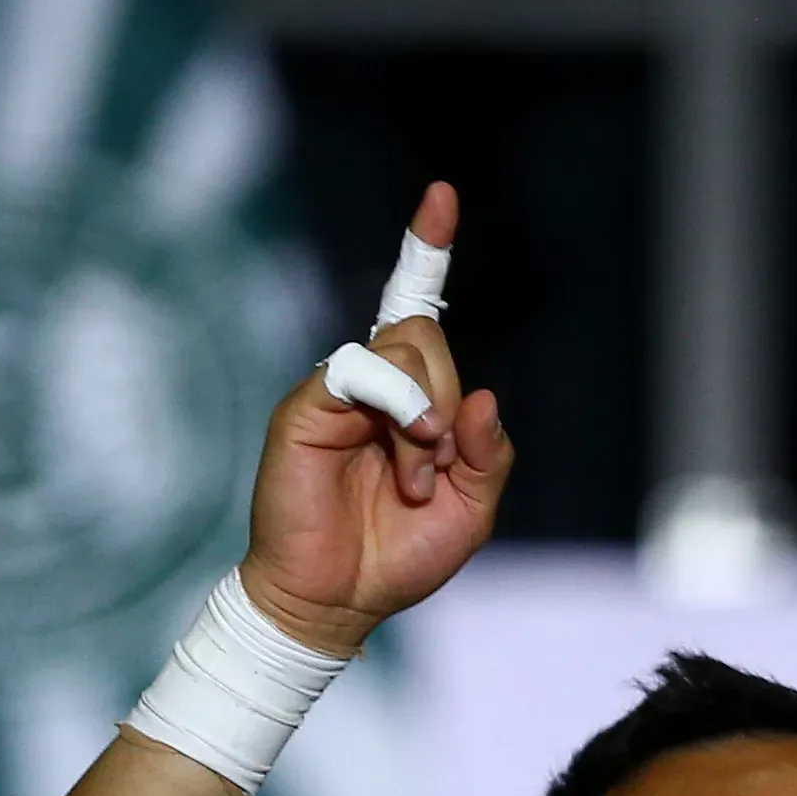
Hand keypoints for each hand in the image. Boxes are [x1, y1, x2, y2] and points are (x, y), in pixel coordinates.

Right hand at [241, 181, 513, 654]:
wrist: (339, 600)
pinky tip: (406, 460)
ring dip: (429, 418)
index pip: (416, 310)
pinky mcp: (308, 408)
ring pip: (403, 348)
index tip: (442, 195)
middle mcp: (371, 386)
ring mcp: (337, 393)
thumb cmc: (398, 553)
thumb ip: (488, 454)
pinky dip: (401, 411)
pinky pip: (363, 372)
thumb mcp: (472, 509)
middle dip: (449, 399)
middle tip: (439, 462)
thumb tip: (485, 396)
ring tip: (415, 478)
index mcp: (410, 402)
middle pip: (425, 335)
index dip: (426, 250)